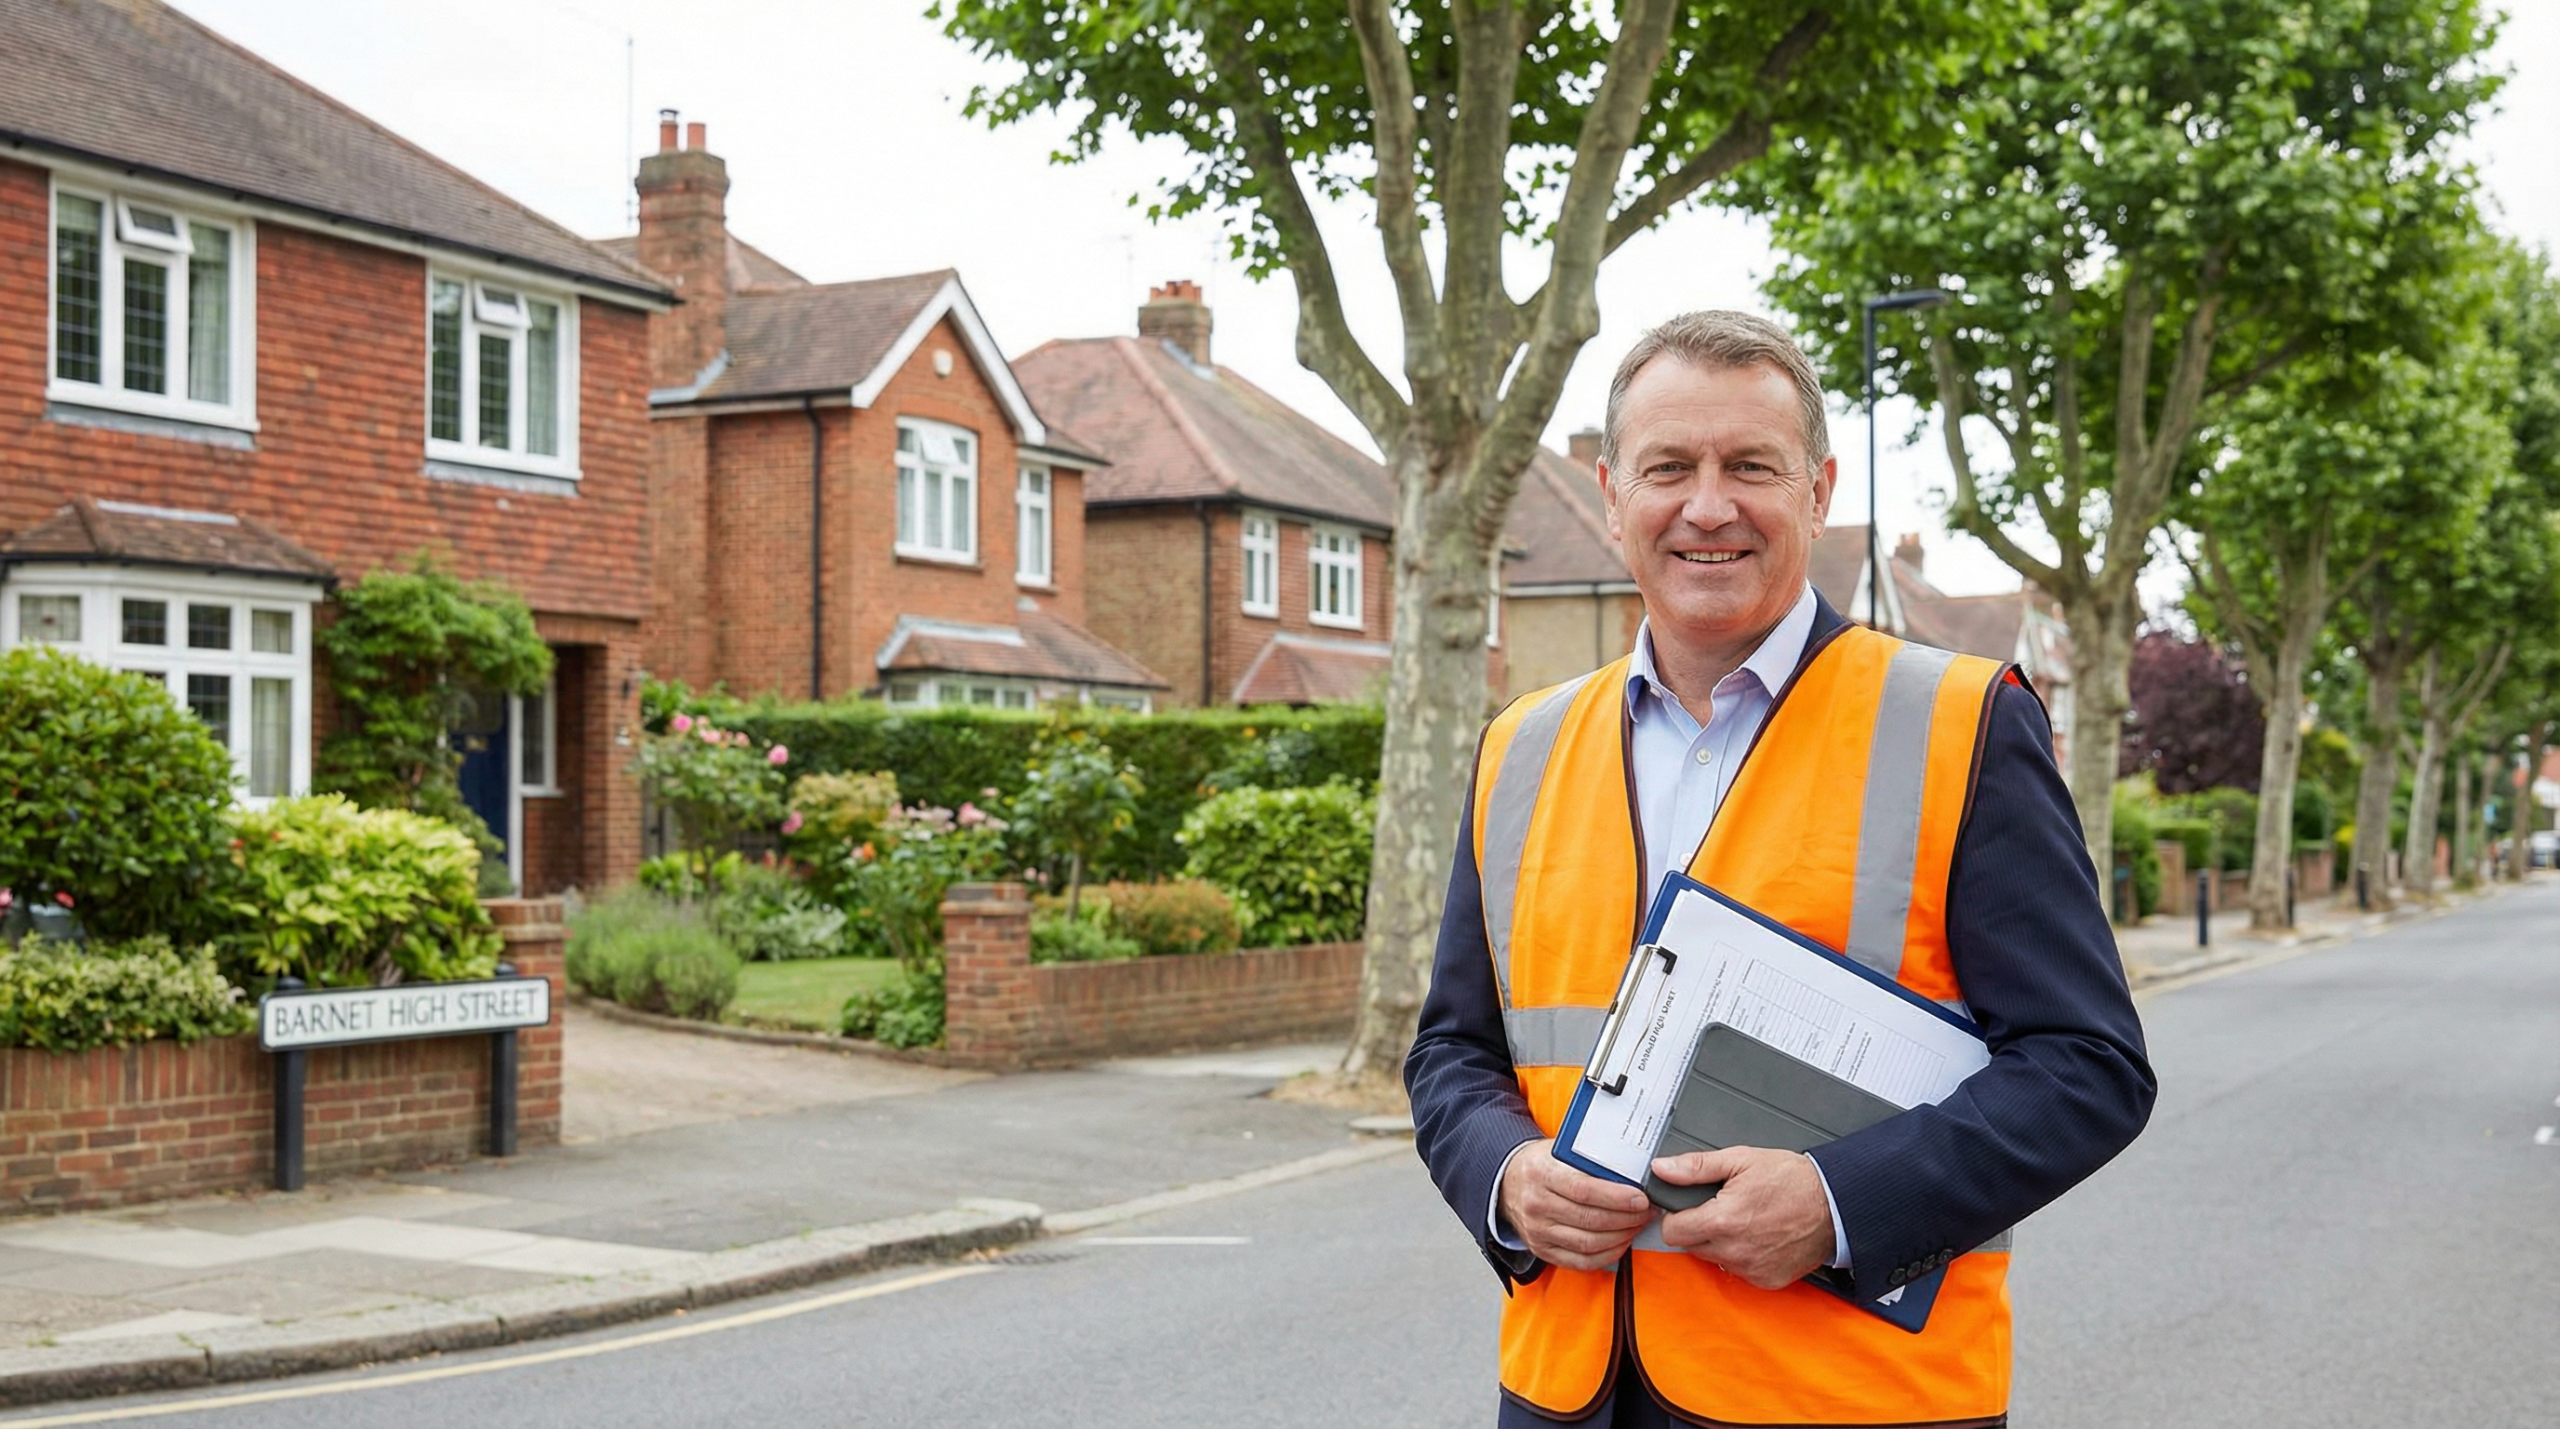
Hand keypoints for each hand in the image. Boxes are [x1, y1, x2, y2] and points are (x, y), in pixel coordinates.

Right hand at [1497, 1138, 1653, 1270]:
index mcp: (1541, 1173)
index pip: (1583, 1190)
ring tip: (1638, 1225)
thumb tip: (1632, 1170)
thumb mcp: (1559, 1150)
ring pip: (1588, 1243)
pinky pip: (1581, 1261)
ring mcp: (1537, 1231)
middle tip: (1647, 1211)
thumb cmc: (1541, 1164)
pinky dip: (1606, 1255)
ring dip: (1621, 1237)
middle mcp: (1536, 1204)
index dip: (1616, 1197)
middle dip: (1627, 1218)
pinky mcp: (1542, 1250)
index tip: (1641, 1198)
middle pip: (1590, 1219)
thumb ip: (1589, 1159)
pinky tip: (1621, 1243)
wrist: (1507, 1181)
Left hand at [1650, 1146, 1833, 1289]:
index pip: (1671, 1232)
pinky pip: (1739, 1271)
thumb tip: (1663, 1168)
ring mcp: (1751, 1269)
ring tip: (1744, 1219)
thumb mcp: (1741, 1159)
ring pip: (1714, 1259)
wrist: (1834, 1205)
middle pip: (1691, 1246)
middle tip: (1721, 1208)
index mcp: (1722, 1220)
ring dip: (1720, 1243)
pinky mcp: (1766, 1280)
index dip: (1676, 1216)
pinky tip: (1759, 1236)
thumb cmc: (1792, 1180)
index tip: (1688, 1207)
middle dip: (1698, 1228)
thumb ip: (1695, 1167)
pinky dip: (1743, 1256)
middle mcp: (1734, 1250)